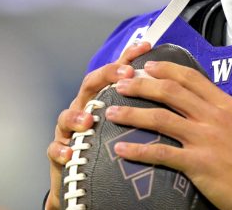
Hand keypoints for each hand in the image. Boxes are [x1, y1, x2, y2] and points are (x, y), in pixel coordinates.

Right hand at [44, 41, 152, 209]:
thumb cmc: (110, 150)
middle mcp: (84, 108)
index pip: (115, 73)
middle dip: (106, 76)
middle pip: (90, 84)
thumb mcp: (129, 126)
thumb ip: (146, 108)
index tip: (145, 47)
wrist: (84, 184)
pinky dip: (60, 150)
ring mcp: (68, 130)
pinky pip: (54, 150)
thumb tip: (176, 92)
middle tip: (125, 75)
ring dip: (77, 115)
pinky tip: (69, 152)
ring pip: (66, 116)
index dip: (128, 57)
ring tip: (88, 119)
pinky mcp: (59, 154)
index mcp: (103, 99)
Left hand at [106, 59, 231, 209]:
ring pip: (160, 118)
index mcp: (224, 104)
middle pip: (170, 92)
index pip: (190, 77)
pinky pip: (161, 153)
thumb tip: (205, 100)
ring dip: (132, 114)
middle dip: (141, 85)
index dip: (165, 69)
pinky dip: (138, 150)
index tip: (147, 66)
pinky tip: (121, 149)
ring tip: (112, 112)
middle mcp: (212, 116)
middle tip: (121, 84)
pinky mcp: (196, 162)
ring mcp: (203, 138)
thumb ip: (224, 109)